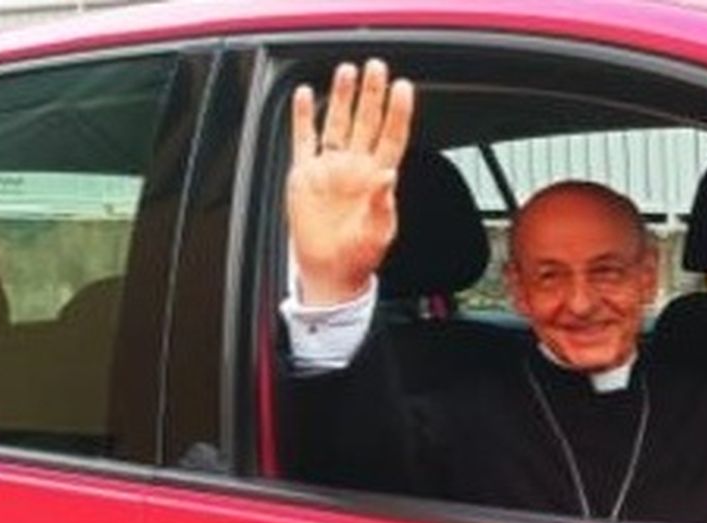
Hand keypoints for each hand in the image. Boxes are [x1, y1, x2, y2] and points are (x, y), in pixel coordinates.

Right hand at [288, 60, 414, 305]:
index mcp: (378, 179)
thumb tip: (388, 176)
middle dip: (371, 93)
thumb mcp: (378, 232)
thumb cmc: (359, 256)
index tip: (403, 88)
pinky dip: (302, 116)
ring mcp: (330, 168)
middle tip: (376, 66)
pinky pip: (304, 139)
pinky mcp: (305, 175)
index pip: (392, 137)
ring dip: (341, 97)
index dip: (398, 112)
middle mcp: (355, 168)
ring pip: (337, 123)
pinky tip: (305, 94)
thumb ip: (382, 203)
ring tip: (346, 71)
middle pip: (365, 121)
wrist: (331, 273)